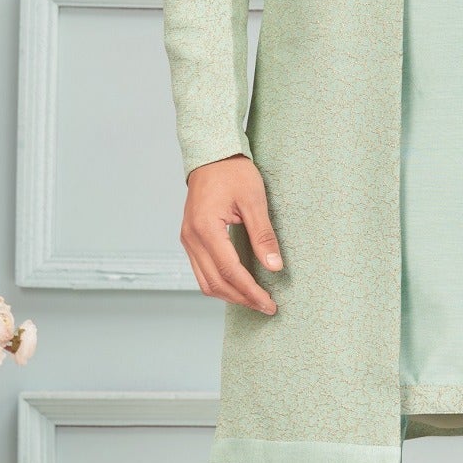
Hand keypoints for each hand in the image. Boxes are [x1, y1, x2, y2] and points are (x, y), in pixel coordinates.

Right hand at [180, 154, 282, 312]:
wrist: (212, 156)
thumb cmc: (233, 172)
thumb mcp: (254, 200)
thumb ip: (263, 235)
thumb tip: (274, 267)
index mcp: (206, 228)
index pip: (230, 271)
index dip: (251, 291)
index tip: (269, 303)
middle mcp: (191, 238)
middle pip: (216, 282)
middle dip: (242, 298)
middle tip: (266, 307)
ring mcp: (187, 240)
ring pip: (206, 281)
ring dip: (230, 295)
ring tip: (254, 300)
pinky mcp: (190, 239)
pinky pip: (202, 271)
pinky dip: (220, 283)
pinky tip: (238, 286)